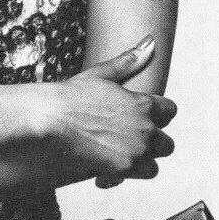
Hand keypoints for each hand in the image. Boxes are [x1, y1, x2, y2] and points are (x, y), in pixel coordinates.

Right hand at [34, 35, 176, 188]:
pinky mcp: (124, 168)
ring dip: (139, 163)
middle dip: (151, 144)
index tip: (140, 120)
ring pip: (154, 164)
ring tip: (117, 159)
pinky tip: (103, 172)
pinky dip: (121, 177)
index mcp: (144, 103)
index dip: (157, 117)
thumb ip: (128, 62)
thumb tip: (150, 43)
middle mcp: (146, 127)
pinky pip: (135, 177)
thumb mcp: (100, 75)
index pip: (170, 111)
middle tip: (128, 143)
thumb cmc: (69, 96)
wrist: (49, 120)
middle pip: (166, 143)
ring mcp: (137, 149)